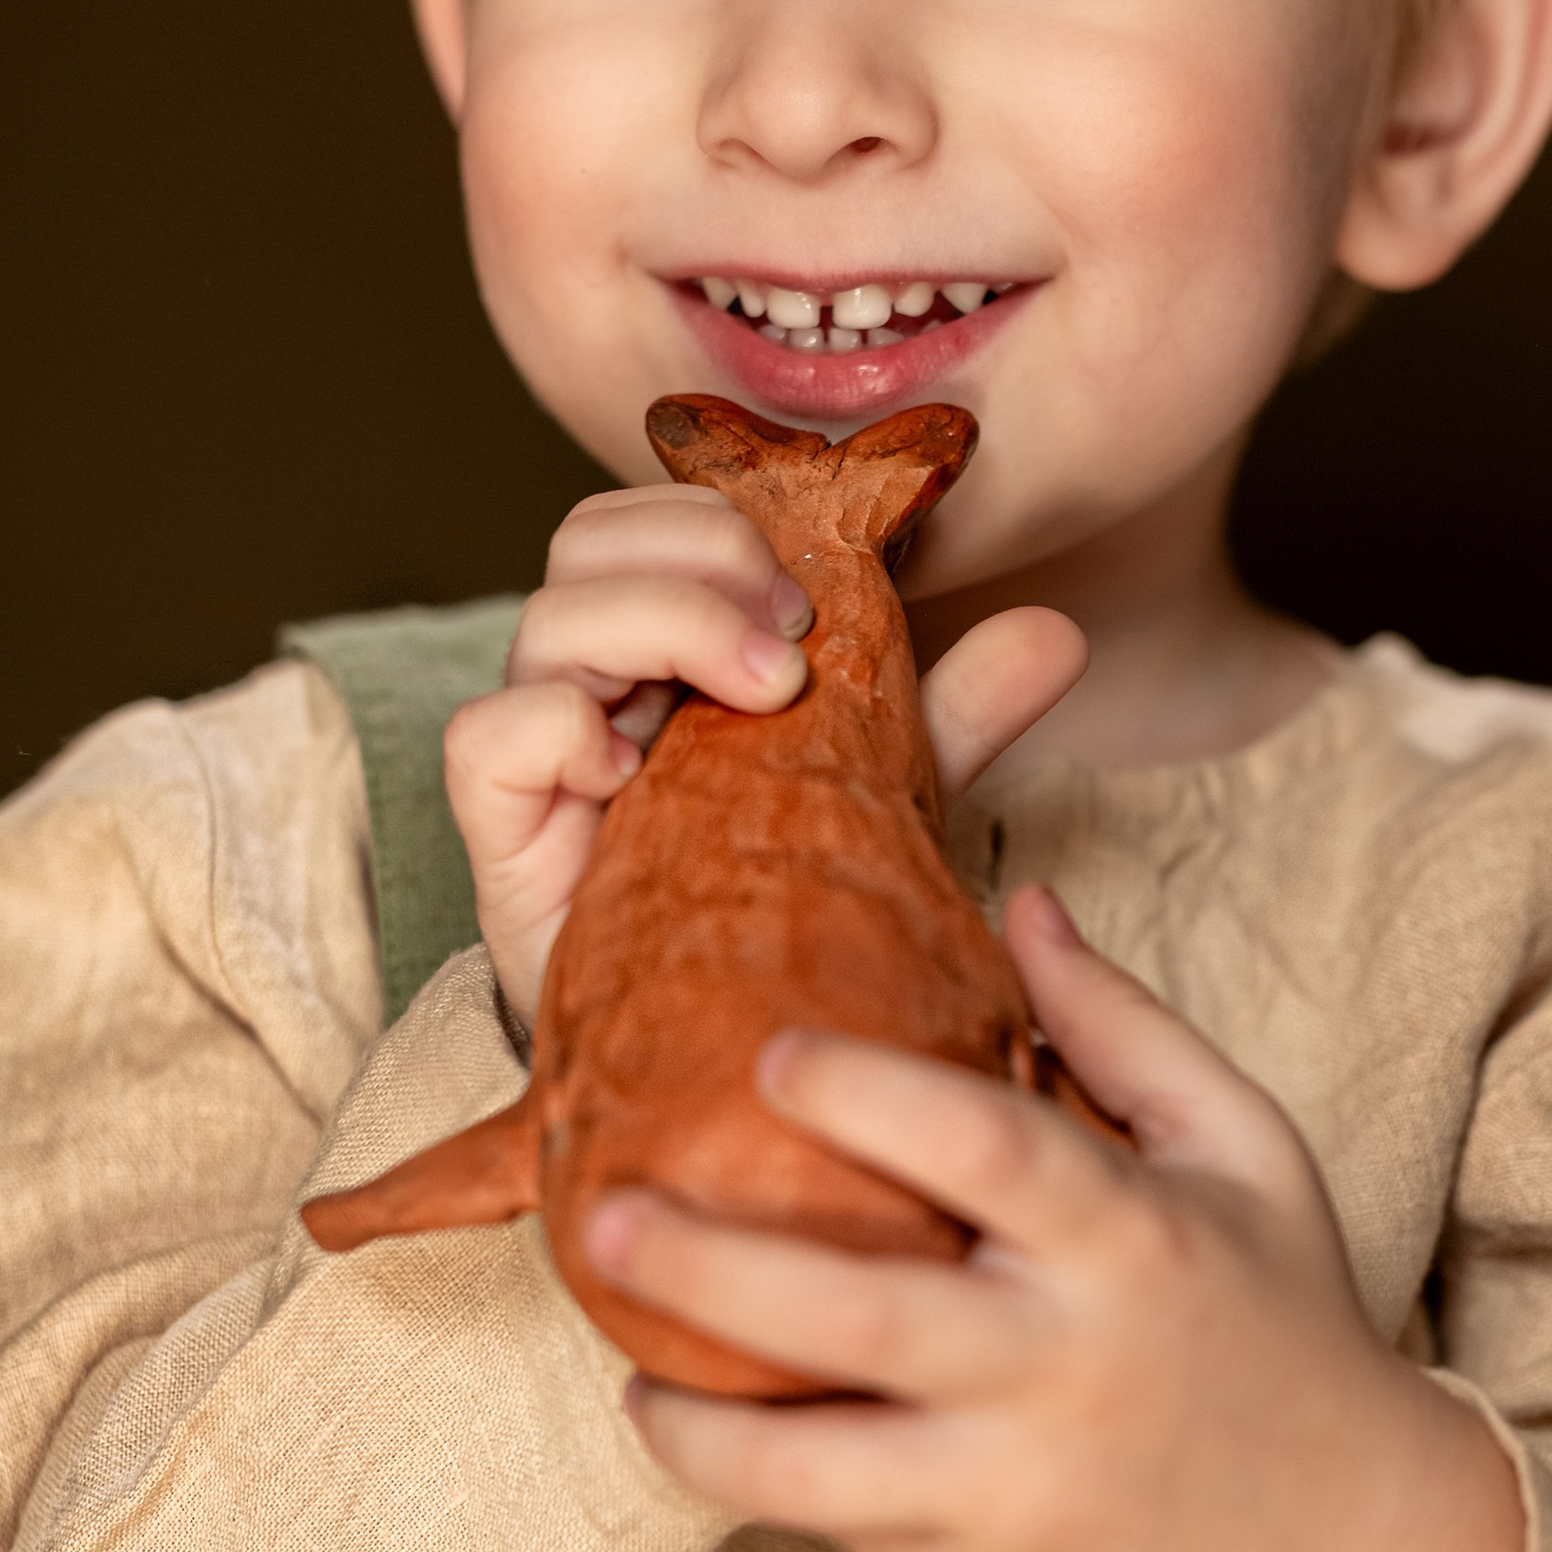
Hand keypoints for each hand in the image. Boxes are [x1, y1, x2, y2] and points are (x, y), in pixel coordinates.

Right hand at [448, 485, 1087, 1028]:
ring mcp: (540, 746)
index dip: (732, 518)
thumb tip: (1058, 632)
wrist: (706, 1037)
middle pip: (593, 537)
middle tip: (798, 644)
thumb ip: (951, 711)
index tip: (823, 588)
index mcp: (664, 640)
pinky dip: (566, 729)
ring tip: (763, 698)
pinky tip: (640, 782)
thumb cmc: (769, 896)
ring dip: (667, 626)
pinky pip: (493, 733)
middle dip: (708, 558)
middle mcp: (590, 676)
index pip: (657, 514)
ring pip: (548, 615)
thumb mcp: (873, 791)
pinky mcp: (498, 826)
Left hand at [590, 885, 1525, 1551]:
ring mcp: (1016, 1482)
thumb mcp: (1242, 1145)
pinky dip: (747, 1479)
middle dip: (717, 1268)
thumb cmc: (1275, 1305)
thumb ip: (1126, 1026)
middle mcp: (1065, 1364)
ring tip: (621, 1357)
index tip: (767, 1051)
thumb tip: (1020, 899)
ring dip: (700, 1424)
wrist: (1332, 1536)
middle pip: (864, 1317)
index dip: (870, 1098)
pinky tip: (683, 1416)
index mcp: (1130, 1237)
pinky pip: (835, 1524)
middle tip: (604, 1211)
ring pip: (821, 1468)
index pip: (988, 1151)